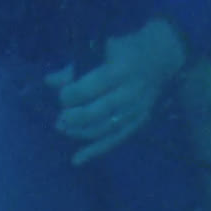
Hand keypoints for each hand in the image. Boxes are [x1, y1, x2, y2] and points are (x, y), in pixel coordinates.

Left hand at [47, 19, 186, 167]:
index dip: (71, 95)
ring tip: (63, 129)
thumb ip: (75, 68)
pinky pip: (114, 140)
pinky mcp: (138, 123)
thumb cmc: (124, 50)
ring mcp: (135, 111)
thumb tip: (48, 81)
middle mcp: (129, 92)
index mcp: (120, 70)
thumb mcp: (101, 50)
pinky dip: (94, 151)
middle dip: (73, 118)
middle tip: (60, 118)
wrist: (161, 57)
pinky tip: (76, 160)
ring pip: (103, 129)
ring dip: (79, 133)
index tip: (62, 97)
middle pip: (96, 113)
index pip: (90, 88)